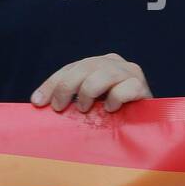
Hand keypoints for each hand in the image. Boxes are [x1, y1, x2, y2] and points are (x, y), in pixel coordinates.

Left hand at [31, 53, 151, 113]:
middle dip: (66, 86)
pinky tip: (110, 109)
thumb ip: (70, 98)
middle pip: (85, 67)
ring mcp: (130, 73)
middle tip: (59, 107)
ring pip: (103, 74)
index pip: (70, 68)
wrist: (146, 122)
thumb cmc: (113, 114)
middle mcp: (113, 63)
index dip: (52, 84)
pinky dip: (114, 99)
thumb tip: (38, 103)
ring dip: (88, 92)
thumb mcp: (89, 103)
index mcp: (98, 63)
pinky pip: (124, 89)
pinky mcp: (142, 87)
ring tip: (84, 108)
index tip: (37, 101)